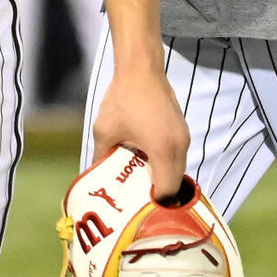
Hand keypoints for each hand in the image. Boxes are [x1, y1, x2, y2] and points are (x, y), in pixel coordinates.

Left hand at [91, 65, 188, 200]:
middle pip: (176, 184)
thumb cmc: (122, 98)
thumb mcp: (104, 131)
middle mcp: (180, 146)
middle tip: (137, 200)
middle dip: (158, 194)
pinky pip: (177, 155)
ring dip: (163, 177)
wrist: (140, 68)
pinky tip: (146, 160)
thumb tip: (92, 177)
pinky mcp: (182, 128)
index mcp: (164, 150)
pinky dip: (166, 163)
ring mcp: (184, 136)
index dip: (153, 204)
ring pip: (178, 169)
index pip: (167, 192)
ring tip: (140, 181)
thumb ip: (100, 157)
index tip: (137, 208)